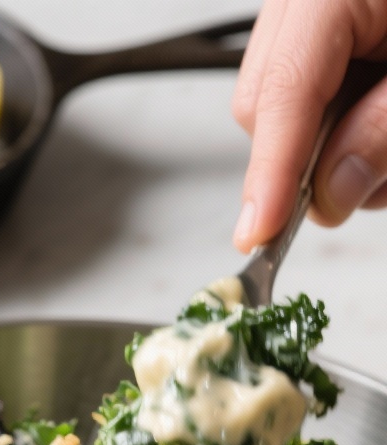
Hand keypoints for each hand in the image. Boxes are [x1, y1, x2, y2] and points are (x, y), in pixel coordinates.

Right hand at [232, 0, 386, 250]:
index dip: (272, 167)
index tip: (262, 231)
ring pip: (280, 109)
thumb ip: (386, 132)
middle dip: (309, 158)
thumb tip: (333, 191)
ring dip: (334, 145)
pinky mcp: (324, 32)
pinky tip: (380, 114)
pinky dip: (344, 123)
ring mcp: (312, 14)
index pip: (285, 87)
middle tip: (373, 174)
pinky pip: (307, 96)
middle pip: (265, 103)